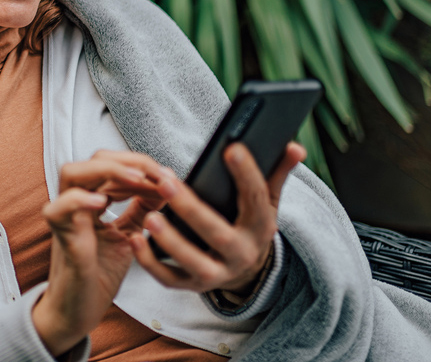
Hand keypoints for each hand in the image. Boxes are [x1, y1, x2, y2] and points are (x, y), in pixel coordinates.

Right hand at [31, 150, 167, 355]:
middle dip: (128, 161)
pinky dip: (78, 200)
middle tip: (157, 175)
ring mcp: (66, 218)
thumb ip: (142, 210)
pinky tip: (102, 202)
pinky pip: (59, 210)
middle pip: (92, 160)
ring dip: (107, 171)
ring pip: (71, 173)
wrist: (79, 310)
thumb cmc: (99, 273)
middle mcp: (75, 203)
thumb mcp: (129, 235)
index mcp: (90, 199)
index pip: (111, 163)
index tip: (167, 176)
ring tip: (136, 179)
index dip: (140, 164)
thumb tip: (165, 185)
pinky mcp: (62, 239)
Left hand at [129, 142, 305, 294]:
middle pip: (216, 233)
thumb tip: (295, 145)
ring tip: (150, 216)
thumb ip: (277, 172)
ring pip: (193, 261)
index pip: (256, 198)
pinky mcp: (192, 285)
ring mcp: (216, 273)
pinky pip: (169, 279)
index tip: (231, 148)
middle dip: (190, 207)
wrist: (244, 269)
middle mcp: (241, 254)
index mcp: (261, 228)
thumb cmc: (247, 222)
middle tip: (165, 180)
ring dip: (170, 240)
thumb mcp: (266, 201)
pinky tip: (135, 238)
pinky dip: (150, 262)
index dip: (246, 174)